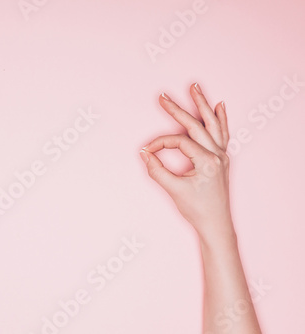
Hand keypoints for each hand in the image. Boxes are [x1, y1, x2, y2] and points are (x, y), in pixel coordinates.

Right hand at [140, 83, 233, 239]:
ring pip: (212, 124)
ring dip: (202, 104)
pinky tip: (220, 105)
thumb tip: (144, 154)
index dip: (160, 144)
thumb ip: (157, 170)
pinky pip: (223, 133)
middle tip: (163, 97)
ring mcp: (222, 155)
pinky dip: (221, 118)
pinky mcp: (222, 159)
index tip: (146, 151)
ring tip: (195, 87)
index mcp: (207, 161)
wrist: (215, 224)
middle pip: (195, 125)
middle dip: (178, 109)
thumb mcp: (174, 190)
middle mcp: (217, 154)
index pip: (178, 142)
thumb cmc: (197, 209)